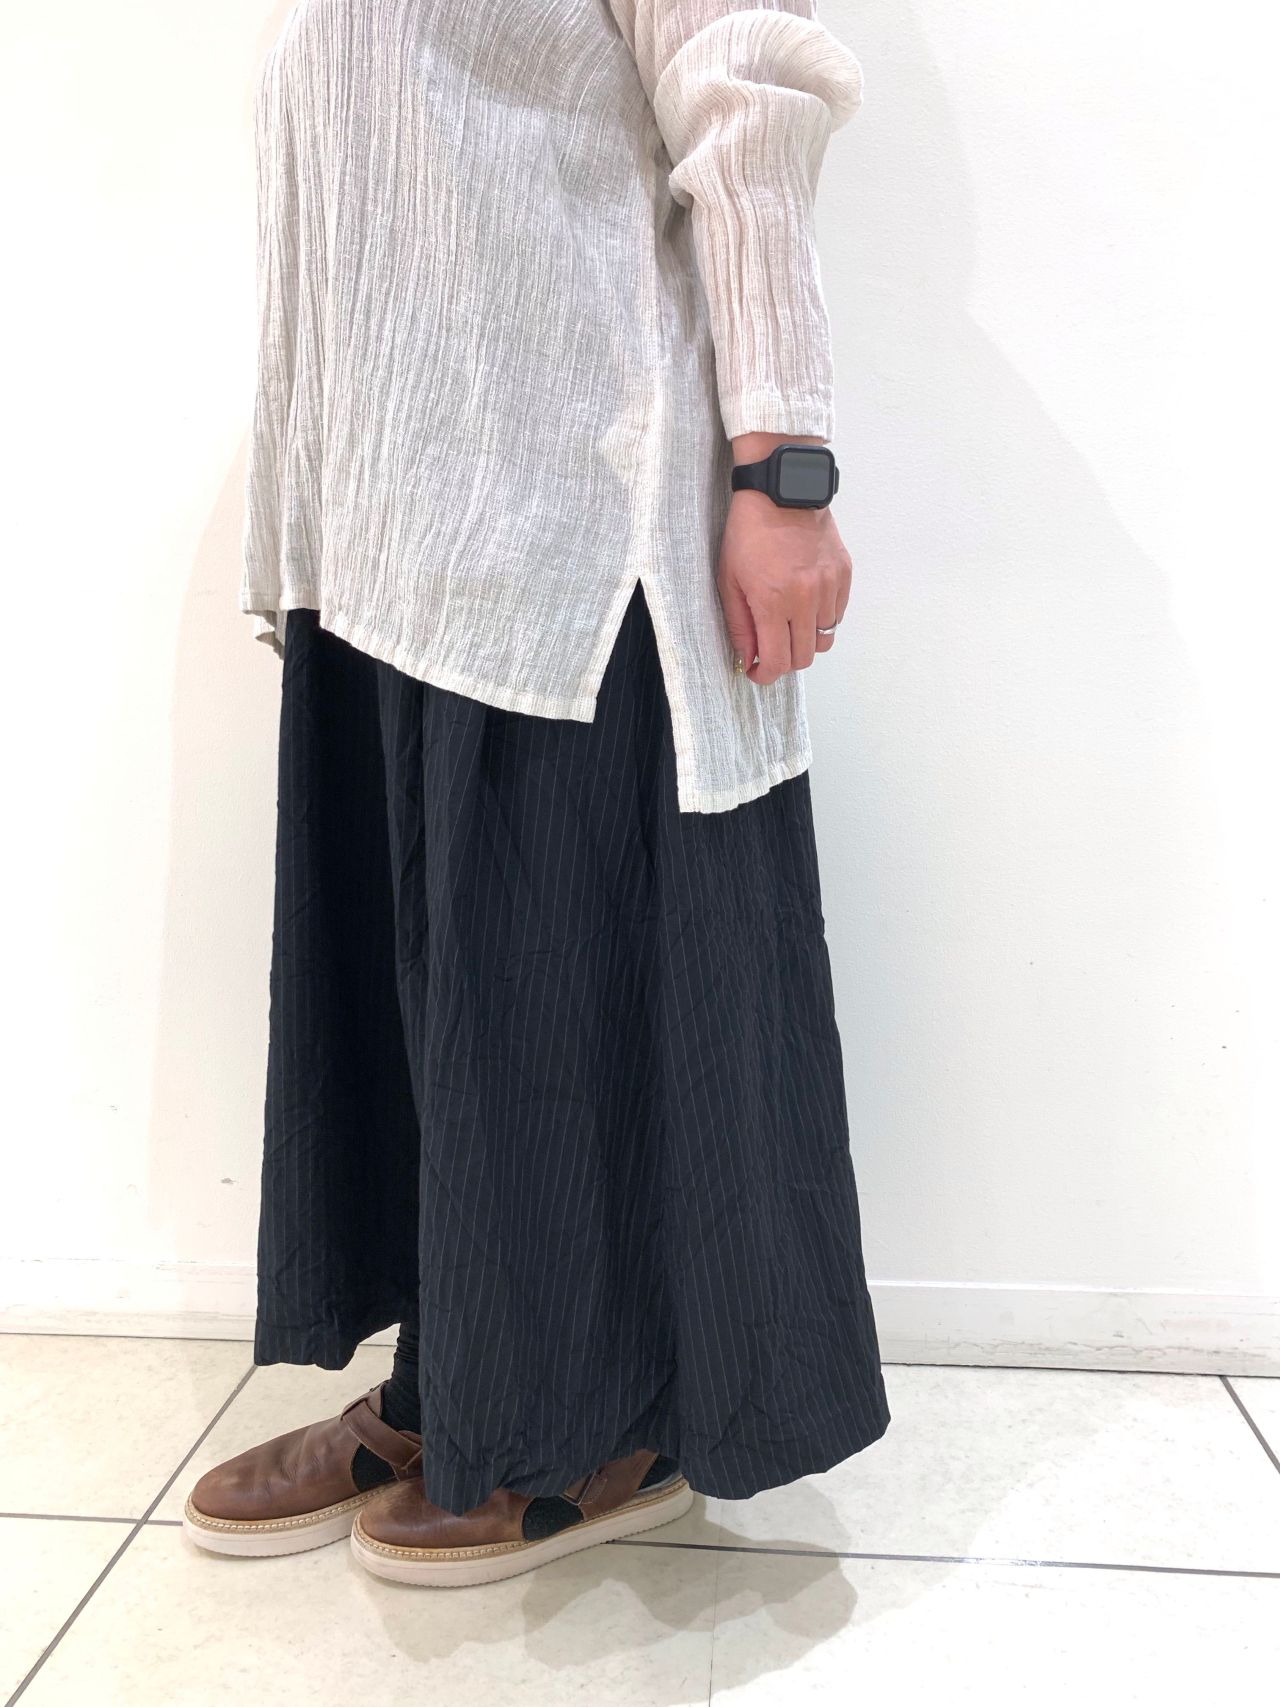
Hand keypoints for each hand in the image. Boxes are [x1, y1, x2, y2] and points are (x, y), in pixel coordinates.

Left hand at [717, 433, 852, 685]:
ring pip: (824, 639)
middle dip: (784, 662)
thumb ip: (740, 625)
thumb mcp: (730, 580)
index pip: (777, 662)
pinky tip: (804, 605)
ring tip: (788, 625)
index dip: (765, 675)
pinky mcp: (844, 575)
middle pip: (804, 657)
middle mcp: (806, 599)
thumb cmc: (749, 533)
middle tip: (770, 650)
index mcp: (773, 603)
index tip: (756, 672)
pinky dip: (822, 619)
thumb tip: (746, 657)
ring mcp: (829, 587)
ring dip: (805, 641)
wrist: (783, 493)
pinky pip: (837, 614)